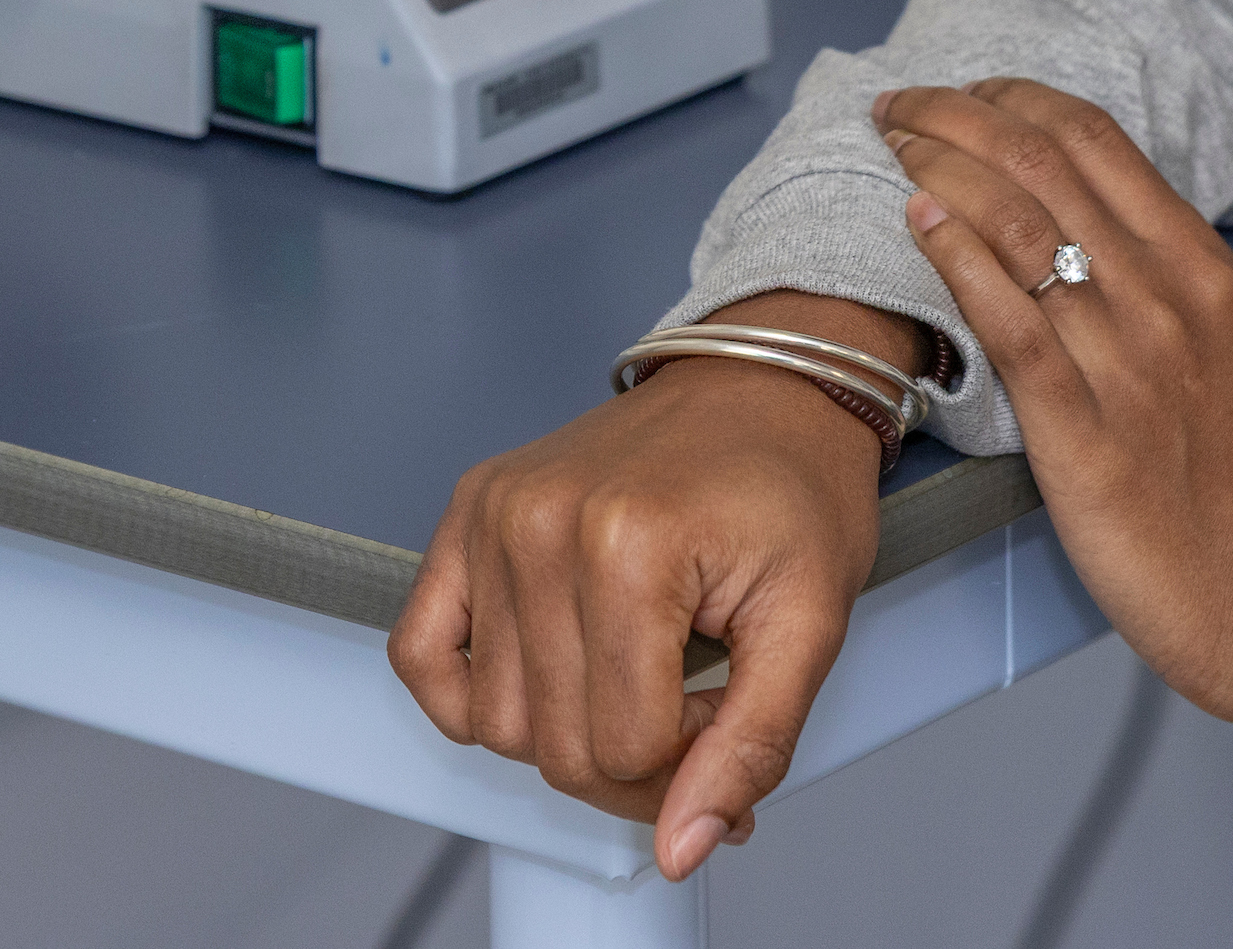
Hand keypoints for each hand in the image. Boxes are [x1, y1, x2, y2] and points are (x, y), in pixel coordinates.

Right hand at [389, 291, 909, 880]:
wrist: (765, 386)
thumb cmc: (793, 490)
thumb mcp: (810, 624)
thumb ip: (752, 747)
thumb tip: (681, 847)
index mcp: (629, 545)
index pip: (625, 750)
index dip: (689, 760)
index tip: (729, 708)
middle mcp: (540, 525)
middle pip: (556, 747)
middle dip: (636, 758)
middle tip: (694, 700)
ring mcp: (492, 516)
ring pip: (496, 723)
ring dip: (569, 727)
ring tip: (639, 670)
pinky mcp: (467, 513)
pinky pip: (421, 655)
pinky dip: (470, 696)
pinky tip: (545, 674)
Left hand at [879, 78, 1232, 718]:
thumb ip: (1199, 279)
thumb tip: (1139, 229)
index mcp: (1206, 268)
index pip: (1098, 142)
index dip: (1018, 100)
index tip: (971, 94)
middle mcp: (1165, 295)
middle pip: (1043, 163)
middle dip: (959, 114)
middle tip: (904, 101)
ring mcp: (1122, 357)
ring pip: (1015, 222)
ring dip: (940, 165)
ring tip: (893, 143)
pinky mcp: (1078, 425)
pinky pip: (1006, 317)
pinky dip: (955, 254)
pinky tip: (916, 221)